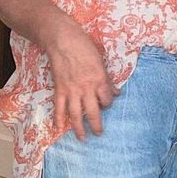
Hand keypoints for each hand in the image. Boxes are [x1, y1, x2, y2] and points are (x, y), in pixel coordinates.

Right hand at [44, 17, 118, 138]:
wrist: (62, 39)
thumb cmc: (84, 46)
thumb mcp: (101, 61)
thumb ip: (108, 79)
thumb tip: (117, 93)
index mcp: (99, 80)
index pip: (107, 100)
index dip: (108, 104)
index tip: (106, 105)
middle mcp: (87, 88)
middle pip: (93, 112)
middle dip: (96, 125)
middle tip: (98, 134)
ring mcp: (72, 89)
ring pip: (76, 114)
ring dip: (79, 128)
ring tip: (82, 138)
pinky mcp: (60, 88)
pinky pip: (59, 107)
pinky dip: (59, 118)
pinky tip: (59, 128)